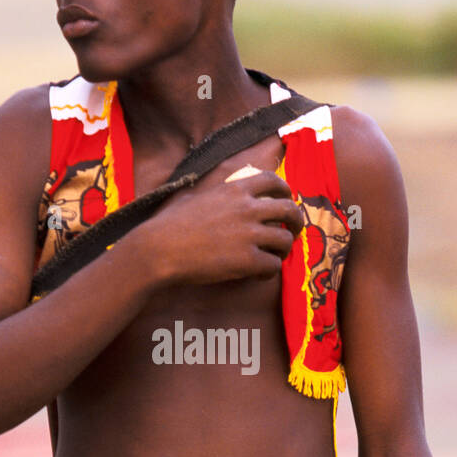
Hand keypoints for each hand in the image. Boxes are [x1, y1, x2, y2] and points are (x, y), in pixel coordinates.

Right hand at [138, 158, 303, 286]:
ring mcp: (249, 235)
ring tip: (274, 258)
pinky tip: (259, 275)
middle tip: (294, 231)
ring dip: (283, 250)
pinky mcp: (247, 260)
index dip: (285, 190)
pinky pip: (273, 265)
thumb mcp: (195, 197)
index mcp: (234, 190)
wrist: (159, 249)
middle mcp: (247, 209)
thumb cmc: (169, 225)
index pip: (273, 181)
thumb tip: (221, 193)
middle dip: (297, 221)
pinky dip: (270, 271)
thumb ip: (216, 194)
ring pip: (285, 240)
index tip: (287, 200)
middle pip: (289, 210)